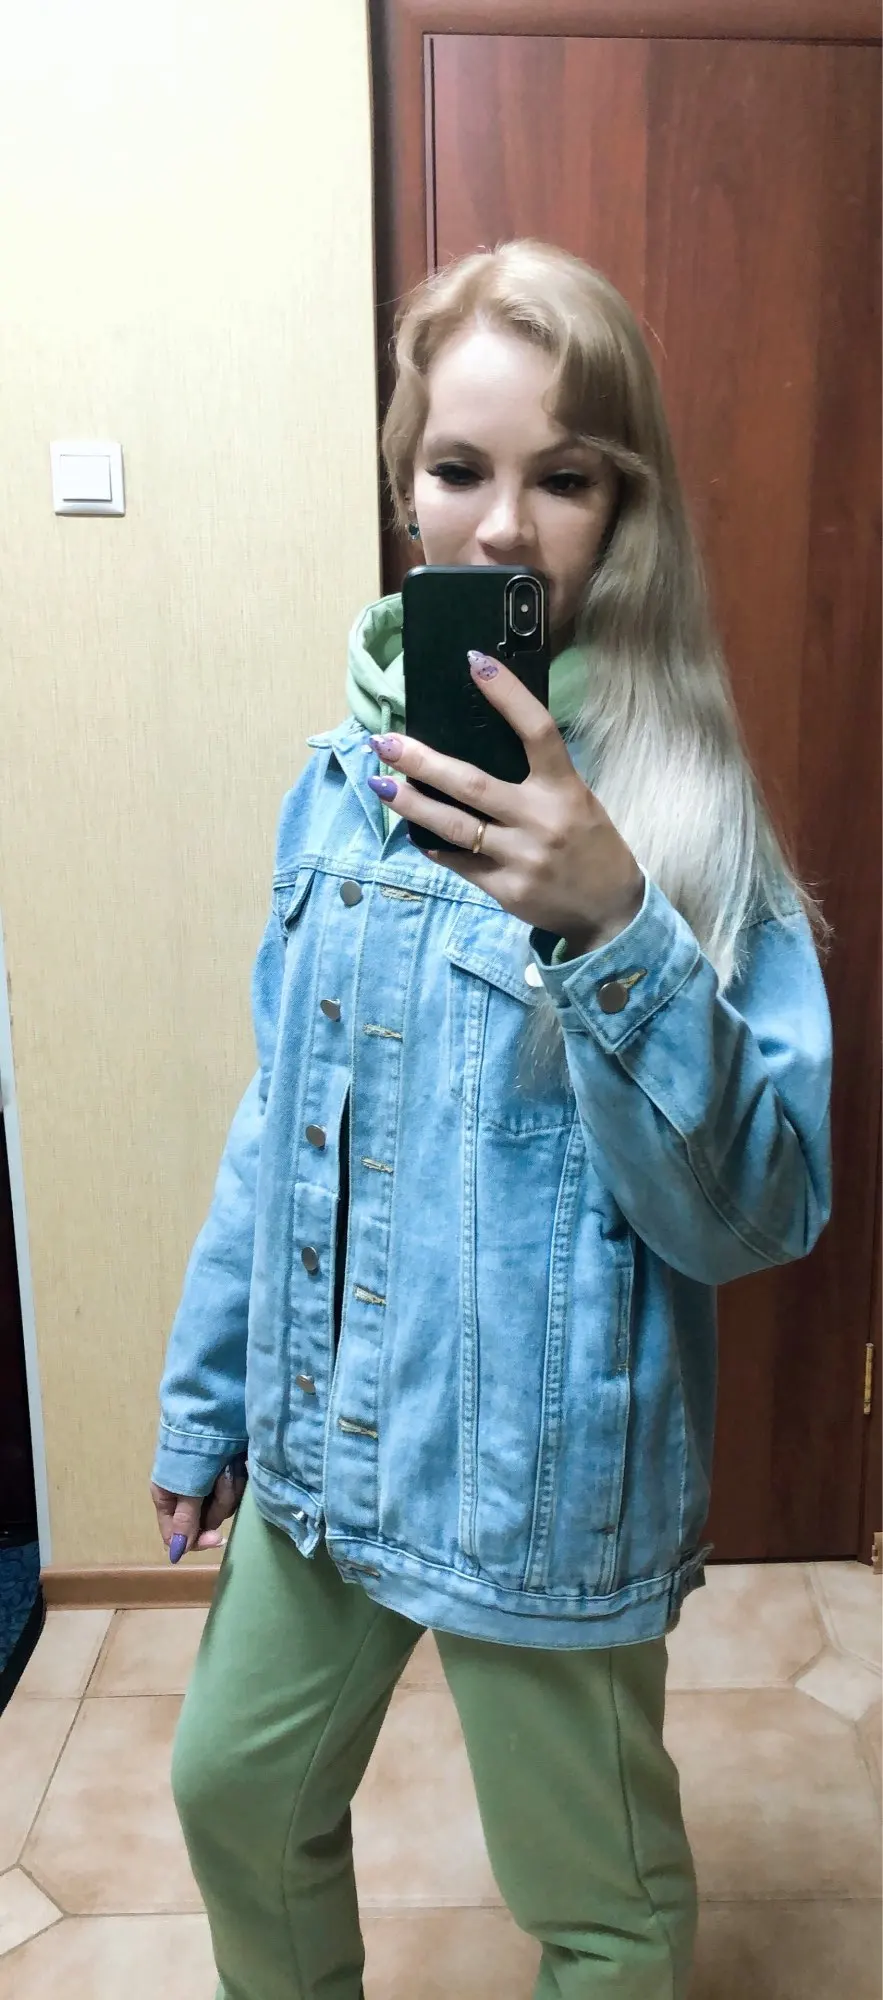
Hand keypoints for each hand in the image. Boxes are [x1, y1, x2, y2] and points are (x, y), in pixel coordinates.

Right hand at [150, 1458, 247, 1562]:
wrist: (213, 1414)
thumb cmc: (193, 1451)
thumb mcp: (187, 1487)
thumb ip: (185, 1519)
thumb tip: (175, 1552)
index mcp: (168, 1498)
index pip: (177, 1535)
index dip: (196, 1540)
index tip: (215, 1538)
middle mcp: (188, 1495)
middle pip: (205, 1521)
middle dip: (217, 1504)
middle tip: (219, 1481)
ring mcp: (209, 1485)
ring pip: (223, 1507)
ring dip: (229, 1489)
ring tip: (227, 1466)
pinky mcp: (227, 1475)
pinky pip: (235, 1493)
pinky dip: (237, 1481)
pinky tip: (236, 1464)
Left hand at [367, 651, 643, 947]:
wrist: (609, 909)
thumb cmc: (589, 843)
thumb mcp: (576, 799)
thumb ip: (536, 777)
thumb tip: (476, 745)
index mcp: (565, 789)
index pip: (537, 731)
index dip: (507, 695)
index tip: (475, 662)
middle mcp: (542, 820)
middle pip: (472, 784)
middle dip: (422, 762)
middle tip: (385, 742)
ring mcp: (521, 857)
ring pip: (455, 827)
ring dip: (412, 805)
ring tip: (380, 784)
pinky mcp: (506, 889)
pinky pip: (458, 862)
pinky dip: (433, 844)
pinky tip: (413, 829)